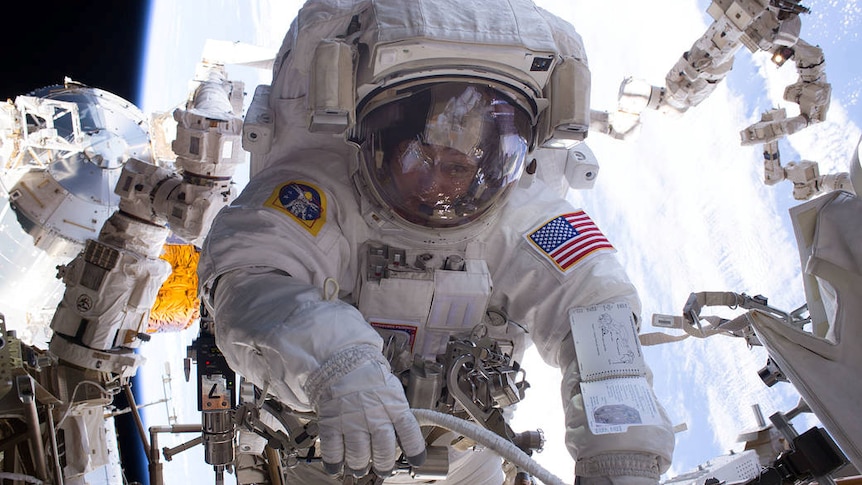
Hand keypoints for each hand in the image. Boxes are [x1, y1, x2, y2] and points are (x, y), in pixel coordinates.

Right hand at [315, 358, 425, 476]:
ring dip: (360, 466)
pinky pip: (334, 450)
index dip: (414, 451)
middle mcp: (375, 415)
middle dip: (384, 465)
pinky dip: (335, 462)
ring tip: (359, 466)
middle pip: (383, 451)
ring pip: (359, 455)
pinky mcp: (332, 422)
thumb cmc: (370, 379)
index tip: (416, 460)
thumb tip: (404, 439)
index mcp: (394, 406)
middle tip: (382, 467)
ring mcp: (352, 420)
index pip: (409, 434)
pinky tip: (338, 464)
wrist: (343, 362)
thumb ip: (398, 414)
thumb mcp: (392, 392)